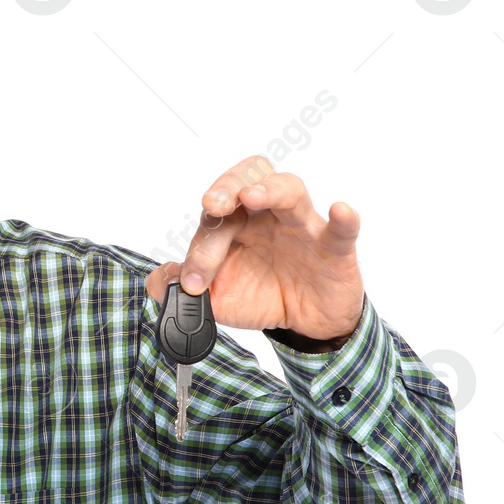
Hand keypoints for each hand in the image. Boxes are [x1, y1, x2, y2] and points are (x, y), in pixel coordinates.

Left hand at [144, 154, 363, 340]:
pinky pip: (342, 229)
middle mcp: (267, 215)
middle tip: (212, 204)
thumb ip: (184, 287)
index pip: (214, 217)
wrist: (305, 324)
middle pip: (247, 179)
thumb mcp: (216, 298)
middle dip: (227, 187)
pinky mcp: (335, 248)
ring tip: (252, 196)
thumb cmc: (261, 295)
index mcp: (236, 223)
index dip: (201, 246)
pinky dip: (343, 219)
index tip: (194, 281)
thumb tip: (159, 280)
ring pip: (290, 189)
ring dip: (270, 189)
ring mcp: (302, 227)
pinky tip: (340, 210)